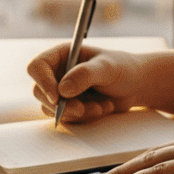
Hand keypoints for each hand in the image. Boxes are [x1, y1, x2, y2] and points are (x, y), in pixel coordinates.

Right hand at [27, 43, 144, 123]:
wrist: (136, 85)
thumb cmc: (123, 69)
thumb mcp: (106, 68)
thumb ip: (85, 75)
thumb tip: (62, 90)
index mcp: (62, 55)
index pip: (37, 67)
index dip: (42, 82)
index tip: (58, 96)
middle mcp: (58, 73)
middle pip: (40, 92)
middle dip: (62, 105)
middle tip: (82, 109)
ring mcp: (62, 92)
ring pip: (51, 109)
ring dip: (76, 113)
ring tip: (101, 107)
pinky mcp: (70, 107)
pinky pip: (66, 118)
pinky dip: (85, 118)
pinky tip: (103, 108)